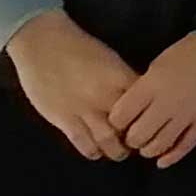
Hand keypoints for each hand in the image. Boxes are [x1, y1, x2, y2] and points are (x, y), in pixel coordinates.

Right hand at [3, 13, 138, 161]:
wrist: (43, 43)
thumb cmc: (79, 48)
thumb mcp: (111, 60)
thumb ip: (124, 80)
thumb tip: (138, 99)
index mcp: (121, 78)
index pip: (146, 105)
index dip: (151, 118)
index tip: (152, 124)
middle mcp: (105, 96)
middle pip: (130, 126)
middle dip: (137, 139)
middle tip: (138, 143)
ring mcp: (84, 110)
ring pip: (107, 141)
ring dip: (116, 151)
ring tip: (119, 152)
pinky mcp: (63, 119)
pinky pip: (82, 143)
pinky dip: (92, 151)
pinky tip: (96, 152)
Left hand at [110, 32, 195, 165]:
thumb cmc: (189, 52)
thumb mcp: (158, 63)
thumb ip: (143, 88)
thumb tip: (133, 109)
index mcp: (151, 86)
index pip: (120, 116)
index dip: (116, 122)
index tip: (119, 121)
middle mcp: (166, 104)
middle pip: (137, 136)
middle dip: (131, 139)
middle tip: (134, 135)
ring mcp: (186, 115)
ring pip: (159, 145)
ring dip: (149, 149)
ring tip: (148, 145)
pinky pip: (184, 146)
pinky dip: (171, 157)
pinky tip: (162, 161)